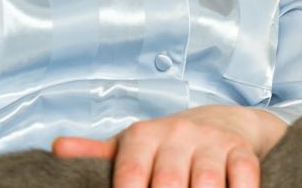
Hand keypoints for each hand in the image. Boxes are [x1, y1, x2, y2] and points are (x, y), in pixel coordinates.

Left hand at [53, 105, 286, 187]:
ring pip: (207, 182)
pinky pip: (244, 174)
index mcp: (144, 135)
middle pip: (169, 182)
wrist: (222, 119)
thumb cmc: (166, 144)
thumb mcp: (130, 144)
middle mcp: (178, 133)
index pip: (131, 172)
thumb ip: (96, 152)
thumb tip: (57, 148)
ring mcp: (212, 141)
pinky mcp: (241, 149)